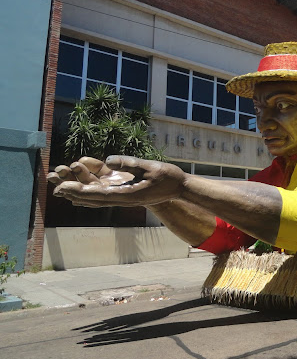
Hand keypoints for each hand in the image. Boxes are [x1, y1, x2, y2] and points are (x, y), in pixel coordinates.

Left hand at [48, 156, 186, 206]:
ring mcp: (123, 194)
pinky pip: (103, 191)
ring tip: (59, 183)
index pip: (99, 194)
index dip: (80, 190)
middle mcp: (122, 197)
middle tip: (55, 185)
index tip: (64, 187)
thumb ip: (130, 164)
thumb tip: (108, 160)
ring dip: (78, 189)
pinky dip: (89, 188)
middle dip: (73, 191)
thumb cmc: (168, 177)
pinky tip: (78, 185)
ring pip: (95, 194)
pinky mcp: (125, 190)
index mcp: (128, 194)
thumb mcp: (151, 168)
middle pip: (93, 197)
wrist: (179, 187)